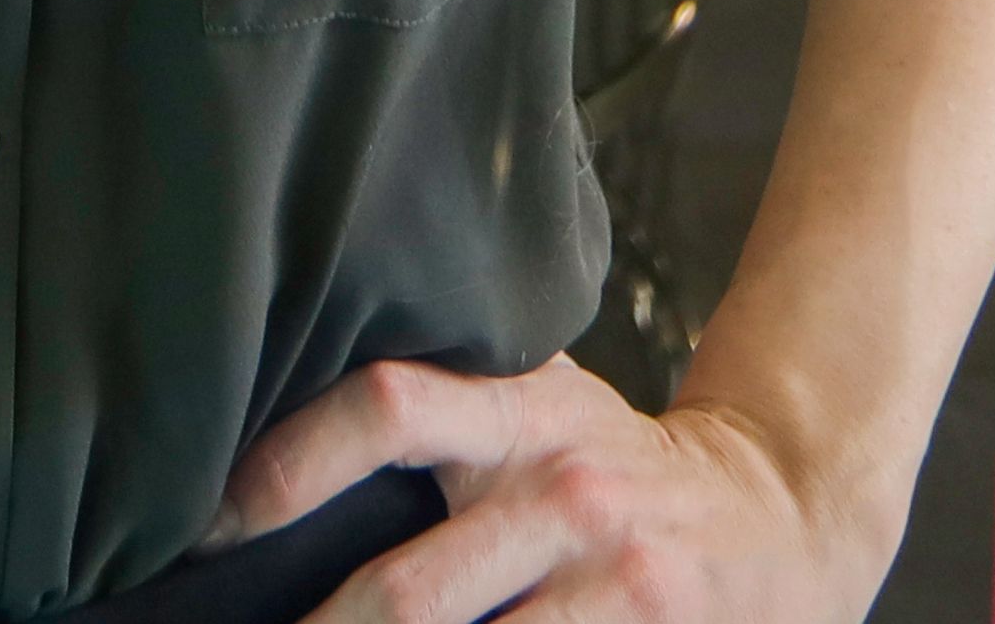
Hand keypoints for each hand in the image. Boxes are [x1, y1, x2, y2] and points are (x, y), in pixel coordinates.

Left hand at [227, 358, 881, 623]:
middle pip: (408, 587)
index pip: (386, 406)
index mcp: (519, 407)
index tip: (209, 526)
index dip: (286, 466)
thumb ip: (440, 414)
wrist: (784, 510)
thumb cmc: (621, 468)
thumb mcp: (539, 407)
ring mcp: (610, 573)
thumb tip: (264, 464)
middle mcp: (563, 483)